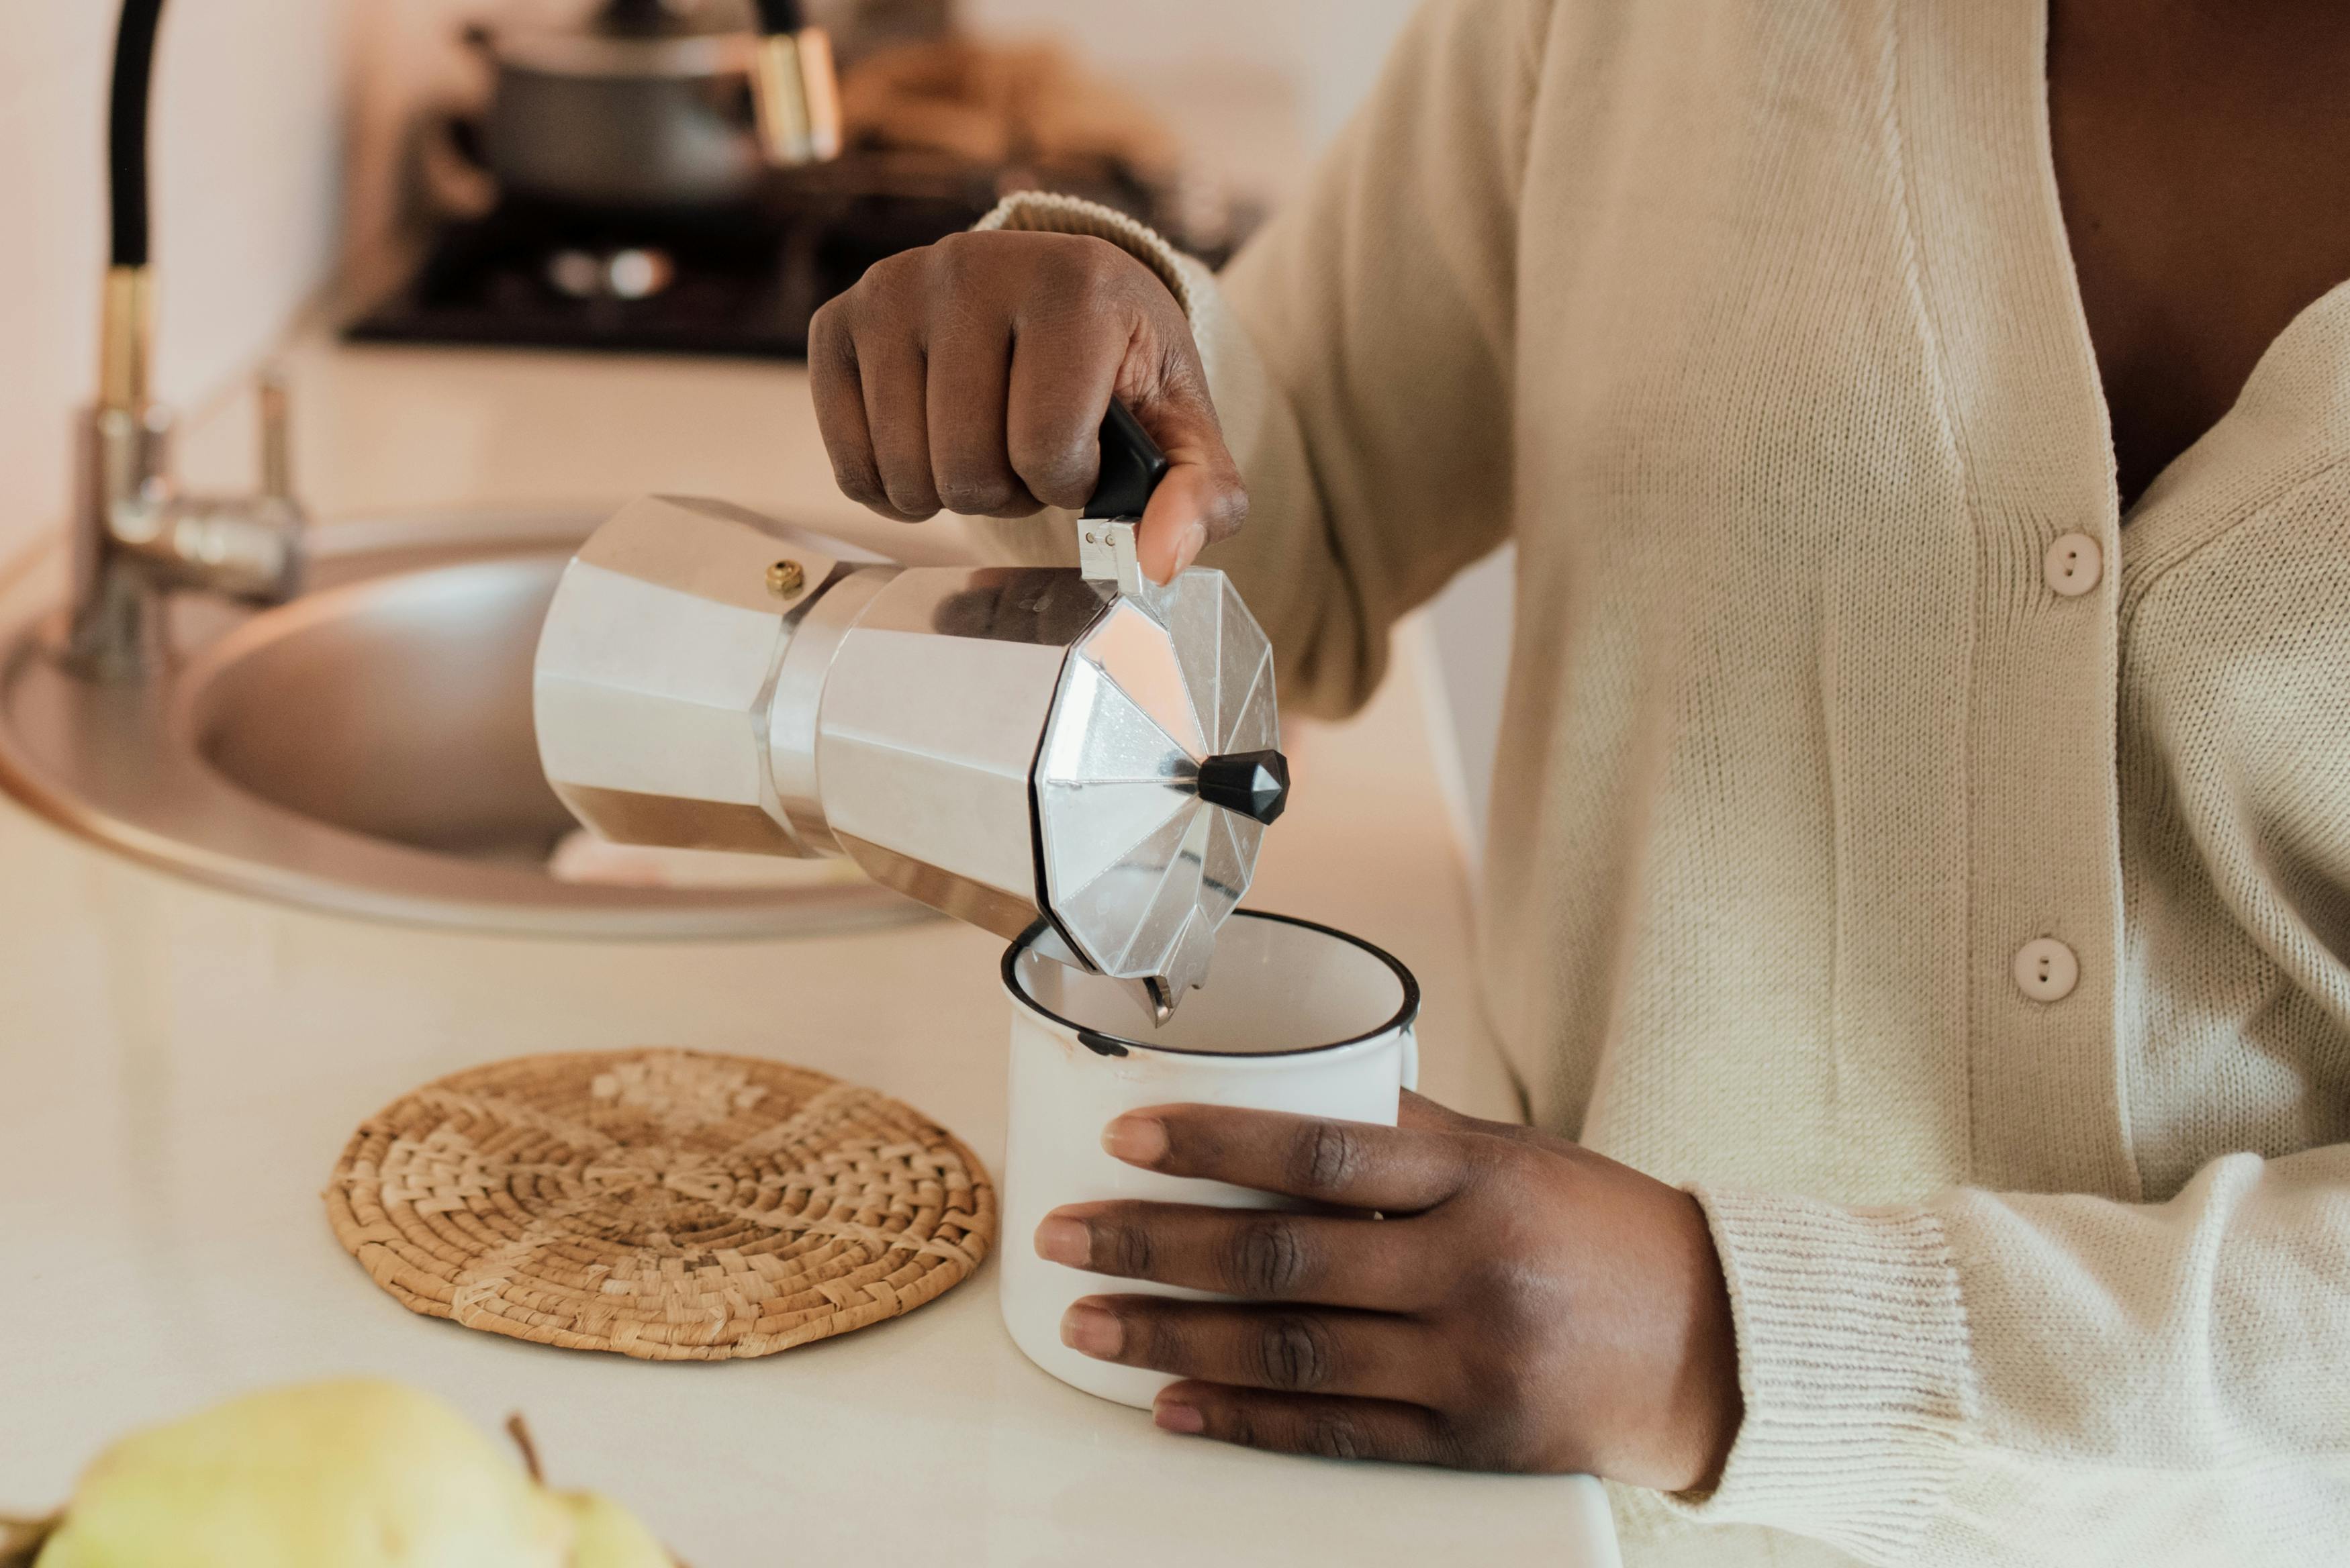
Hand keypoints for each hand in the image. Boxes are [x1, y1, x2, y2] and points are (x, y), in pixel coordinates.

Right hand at [808, 230, 1247, 582]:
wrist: (1062, 300)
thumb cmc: (1120, 371)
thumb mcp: (1181, 430)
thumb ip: (1199, 497)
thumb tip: (1161, 557)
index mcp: (1072, 283)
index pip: (1046, 450)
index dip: (1072, 482)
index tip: (1087, 449)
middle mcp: (972, 266)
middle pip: (967, 469)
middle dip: (1009, 490)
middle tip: (1031, 451)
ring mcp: (894, 288)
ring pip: (905, 472)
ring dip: (951, 490)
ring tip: (986, 442)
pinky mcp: (837, 320)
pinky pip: (849, 464)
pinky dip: (891, 487)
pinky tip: (929, 448)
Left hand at [1034, 1093, 1742, 1489]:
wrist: (1719, 1348)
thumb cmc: (1605, 1233)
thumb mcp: (1516, 1156)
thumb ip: (1407, 1135)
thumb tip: (1292, 1093)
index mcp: (1482, 1180)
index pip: (1323, 1155)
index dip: (1213, 1144)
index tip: (1125, 1138)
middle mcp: (1473, 1272)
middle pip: (1283, 1258)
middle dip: (1157, 1246)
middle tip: (1066, 1238)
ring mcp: (1471, 1367)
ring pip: (1293, 1354)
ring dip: (1174, 1341)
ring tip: (1088, 1325)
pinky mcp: (1470, 1446)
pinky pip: (1336, 1436)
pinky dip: (1244, 1424)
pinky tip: (1173, 1408)